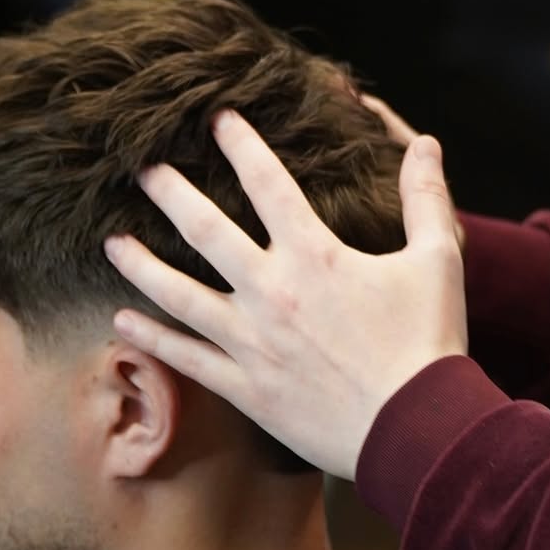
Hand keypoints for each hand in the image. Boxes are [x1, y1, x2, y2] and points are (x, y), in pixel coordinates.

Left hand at [103, 110, 466, 480]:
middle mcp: (272, 292)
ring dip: (141, 264)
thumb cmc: (428, 344)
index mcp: (315, 256)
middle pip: (206, 230)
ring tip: (111, 241)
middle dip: (170, 193)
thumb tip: (428, 143)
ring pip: (178, 294)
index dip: (241, 145)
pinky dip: (151, 338)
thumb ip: (426, 199)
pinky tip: (121, 319)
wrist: (415, 431)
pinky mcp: (245, 387)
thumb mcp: (439, 261)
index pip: (268, 184)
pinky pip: (186, 358)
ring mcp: (251, 341)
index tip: (216, 118)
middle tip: (141, 168)